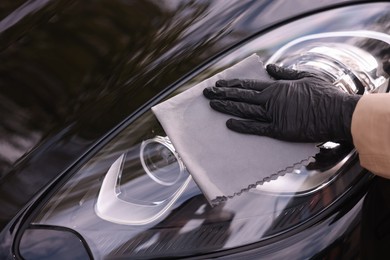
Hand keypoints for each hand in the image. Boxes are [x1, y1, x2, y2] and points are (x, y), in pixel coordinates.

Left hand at [203, 64, 360, 142]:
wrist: (336, 113)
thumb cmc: (324, 94)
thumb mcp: (304, 77)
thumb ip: (284, 74)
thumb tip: (269, 68)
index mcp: (276, 88)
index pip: (247, 86)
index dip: (231, 85)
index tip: (218, 84)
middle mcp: (271, 101)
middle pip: (241, 97)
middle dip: (222, 94)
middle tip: (206, 93)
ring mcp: (273, 116)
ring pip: (244, 111)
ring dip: (226, 107)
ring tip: (212, 105)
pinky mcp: (278, 131)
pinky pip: (256, 128)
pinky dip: (241, 126)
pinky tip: (228, 123)